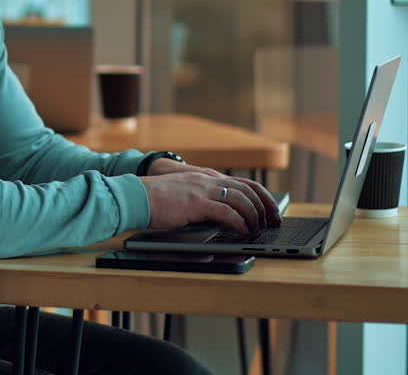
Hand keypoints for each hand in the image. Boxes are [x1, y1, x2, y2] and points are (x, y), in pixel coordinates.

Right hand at [138, 167, 280, 233]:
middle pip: (248, 189)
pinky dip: (239, 222)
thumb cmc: (154, 201)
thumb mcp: (183, 197)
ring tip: (259, 228)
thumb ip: (202, 202)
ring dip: (254, 215)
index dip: (260, 196)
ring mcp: (202, 190)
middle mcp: (207, 180)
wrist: (134, 196)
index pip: (243, 183)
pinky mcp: (196, 203)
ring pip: (241, 199)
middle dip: (265, 206)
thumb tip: (221, 219)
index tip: (269, 210)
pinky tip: (243, 230)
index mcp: (206, 177)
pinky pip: (226, 212)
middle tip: (273, 221)